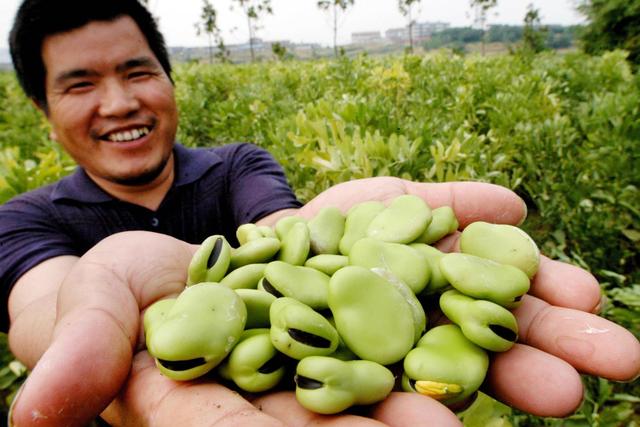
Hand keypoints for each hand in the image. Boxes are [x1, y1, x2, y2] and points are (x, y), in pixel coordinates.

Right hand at [9, 178, 639, 425]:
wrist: (136, 265)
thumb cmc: (99, 304)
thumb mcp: (83, 324)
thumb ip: (83, 355)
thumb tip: (43, 406)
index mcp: (261, 391)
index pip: (320, 416)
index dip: (368, 422)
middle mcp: (319, 347)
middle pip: (411, 366)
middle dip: (489, 374)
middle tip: (572, 390)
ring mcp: (341, 288)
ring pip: (431, 297)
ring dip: (508, 302)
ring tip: (590, 306)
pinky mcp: (345, 238)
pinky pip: (402, 222)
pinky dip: (452, 211)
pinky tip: (511, 206)